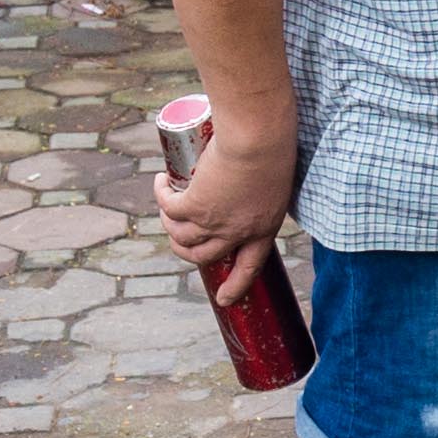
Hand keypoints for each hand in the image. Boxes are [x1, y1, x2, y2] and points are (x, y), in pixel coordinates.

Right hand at [154, 122, 299, 293]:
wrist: (257, 138)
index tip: (224, 299)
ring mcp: (213, 222)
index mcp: (264, 229)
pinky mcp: (194, 205)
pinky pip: (169, 208)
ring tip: (167, 201)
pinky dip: (161, 194)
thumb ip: (263, 187)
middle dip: (184, 250)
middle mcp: (237, 232)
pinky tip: (161, 182)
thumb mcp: (276, 177)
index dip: (236, 286)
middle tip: (176, 237)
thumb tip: (245, 183)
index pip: (250, 267)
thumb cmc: (275, 146)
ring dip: (169, 223)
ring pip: (181, 236)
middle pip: (203, 256)